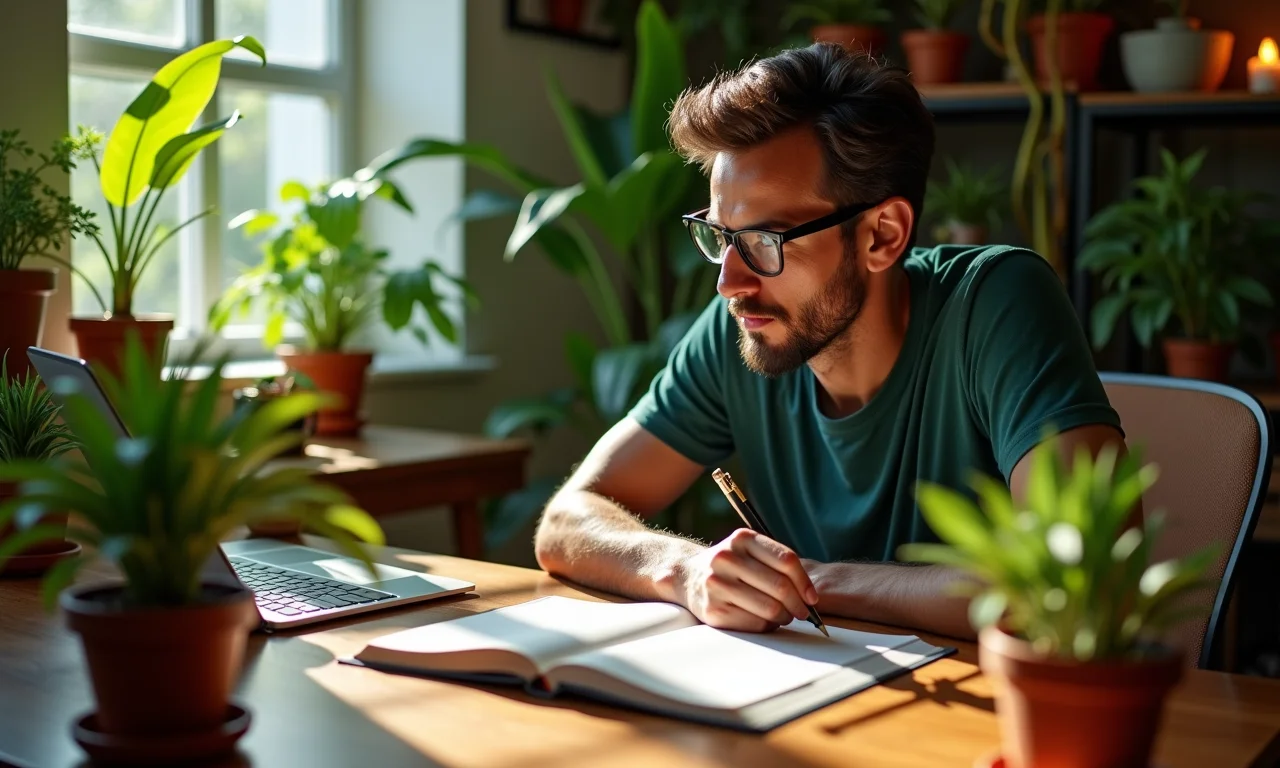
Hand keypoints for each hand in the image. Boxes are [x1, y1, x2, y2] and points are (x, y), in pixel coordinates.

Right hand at [674, 528, 818, 631]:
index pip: (786, 560)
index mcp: (742, 539)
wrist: (688, 576)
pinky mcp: (713, 610)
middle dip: (798, 604)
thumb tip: (809, 596)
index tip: (811, 598)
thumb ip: (776, 564)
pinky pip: (755, 623)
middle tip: (802, 612)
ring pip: (770, 608)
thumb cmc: (731, 566)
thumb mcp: (748, 550)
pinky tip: (765, 621)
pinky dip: (767, 626)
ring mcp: (718, 584)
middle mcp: (727, 558)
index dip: (805, 582)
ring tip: (784, 616)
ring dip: (784, 617)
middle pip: (780, 586)